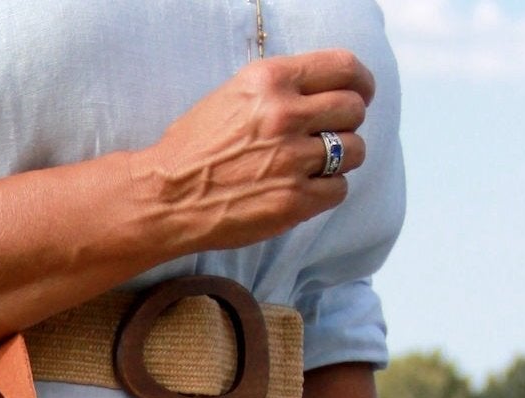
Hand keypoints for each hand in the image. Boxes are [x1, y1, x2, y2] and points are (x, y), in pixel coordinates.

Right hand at [132, 49, 374, 258]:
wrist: (163, 199)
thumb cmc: (191, 150)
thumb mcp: (232, 96)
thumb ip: (277, 89)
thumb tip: (320, 92)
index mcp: (270, 81)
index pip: (343, 68)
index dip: (360, 82)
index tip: (361, 94)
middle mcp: (285, 115)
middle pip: (353, 110)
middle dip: (348, 123)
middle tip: (330, 137)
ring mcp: (290, 160)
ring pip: (353, 151)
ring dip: (340, 159)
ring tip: (312, 168)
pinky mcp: (292, 202)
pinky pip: (338, 190)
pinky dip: (327, 191)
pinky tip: (303, 192)